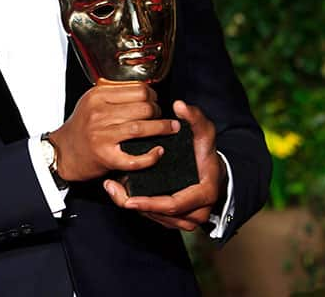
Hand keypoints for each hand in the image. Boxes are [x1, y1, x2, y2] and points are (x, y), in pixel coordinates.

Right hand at [49, 80, 177, 181]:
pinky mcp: (105, 156)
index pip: (138, 89)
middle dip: (158, 111)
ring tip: (170, 129)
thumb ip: (114, 94)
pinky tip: (158, 151)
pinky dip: (151, 156)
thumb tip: (145, 91)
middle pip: (143, 107)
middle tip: (161, 116)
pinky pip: (135, 157)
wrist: (63, 152)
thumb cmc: (81, 127)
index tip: (155, 101)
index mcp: (97, 96)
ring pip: (142, 127)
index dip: (153, 95)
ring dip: (162, 128)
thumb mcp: (91, 102)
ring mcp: (101, 135)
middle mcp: (99, 113)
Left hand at [103, 100, 226, 231]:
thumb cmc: (206, 151)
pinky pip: (154, 216)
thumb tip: (179, 105)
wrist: (212, 169)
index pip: (174, 204)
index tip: (130, 199)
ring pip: (154, 218)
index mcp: (205, 193)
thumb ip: (194, 117)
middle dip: (135, 205)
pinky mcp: (175, 218)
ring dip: (133, 205)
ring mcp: (187, 218)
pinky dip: (138, 206)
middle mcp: (197, 212)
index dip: (151, 203)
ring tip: (112, 187)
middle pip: (160, 215)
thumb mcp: (204, 132)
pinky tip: (120, 191)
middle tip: (112, 188)